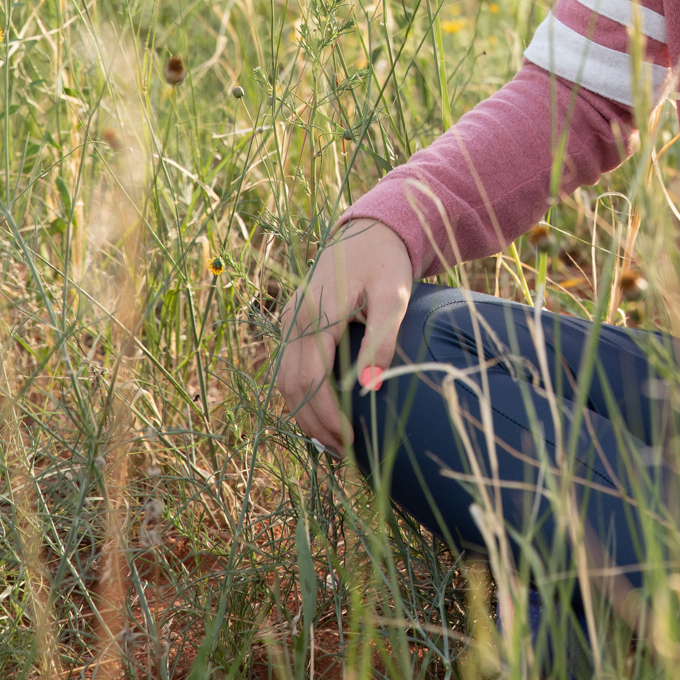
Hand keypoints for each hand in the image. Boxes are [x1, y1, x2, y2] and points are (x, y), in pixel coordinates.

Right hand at [275, 219, 412, 455]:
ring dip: (304, 414)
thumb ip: (382, 340)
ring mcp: (288, 319)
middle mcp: (293, 318)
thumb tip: (369, 386)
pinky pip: (288, 367)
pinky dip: (300, 395)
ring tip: (333, 440)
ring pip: (284, 381)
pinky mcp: (292, 321)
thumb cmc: (387, 261)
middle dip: (314, 424)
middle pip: (292, 387)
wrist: (371, 228)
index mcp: (315, 313)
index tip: (351, 442)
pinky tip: (323, 412)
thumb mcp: (395, 296)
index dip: (328, 416)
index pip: (312, 380)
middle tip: (343, 452)